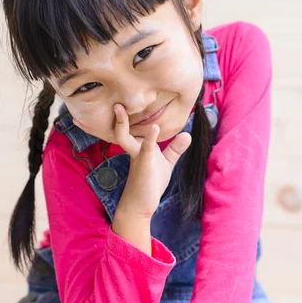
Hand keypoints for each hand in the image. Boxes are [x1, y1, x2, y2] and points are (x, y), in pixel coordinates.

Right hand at [73, 103, 190, 217]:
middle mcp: (134, 149)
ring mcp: (137, 157)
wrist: (142, 206)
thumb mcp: (165, 164)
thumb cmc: (150, 184)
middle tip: (114, 99)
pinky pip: (145, 149)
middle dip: (117, 115)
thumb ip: (174, 149)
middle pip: (121, 128)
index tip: (127, 97)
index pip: (132, 126)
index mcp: (138, 146)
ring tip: (119, 107)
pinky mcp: (144, 166)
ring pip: (124, 137)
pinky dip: (150, 138)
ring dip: (121, 123)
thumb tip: (187, 134)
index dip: (129, 113)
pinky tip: (154, 127)